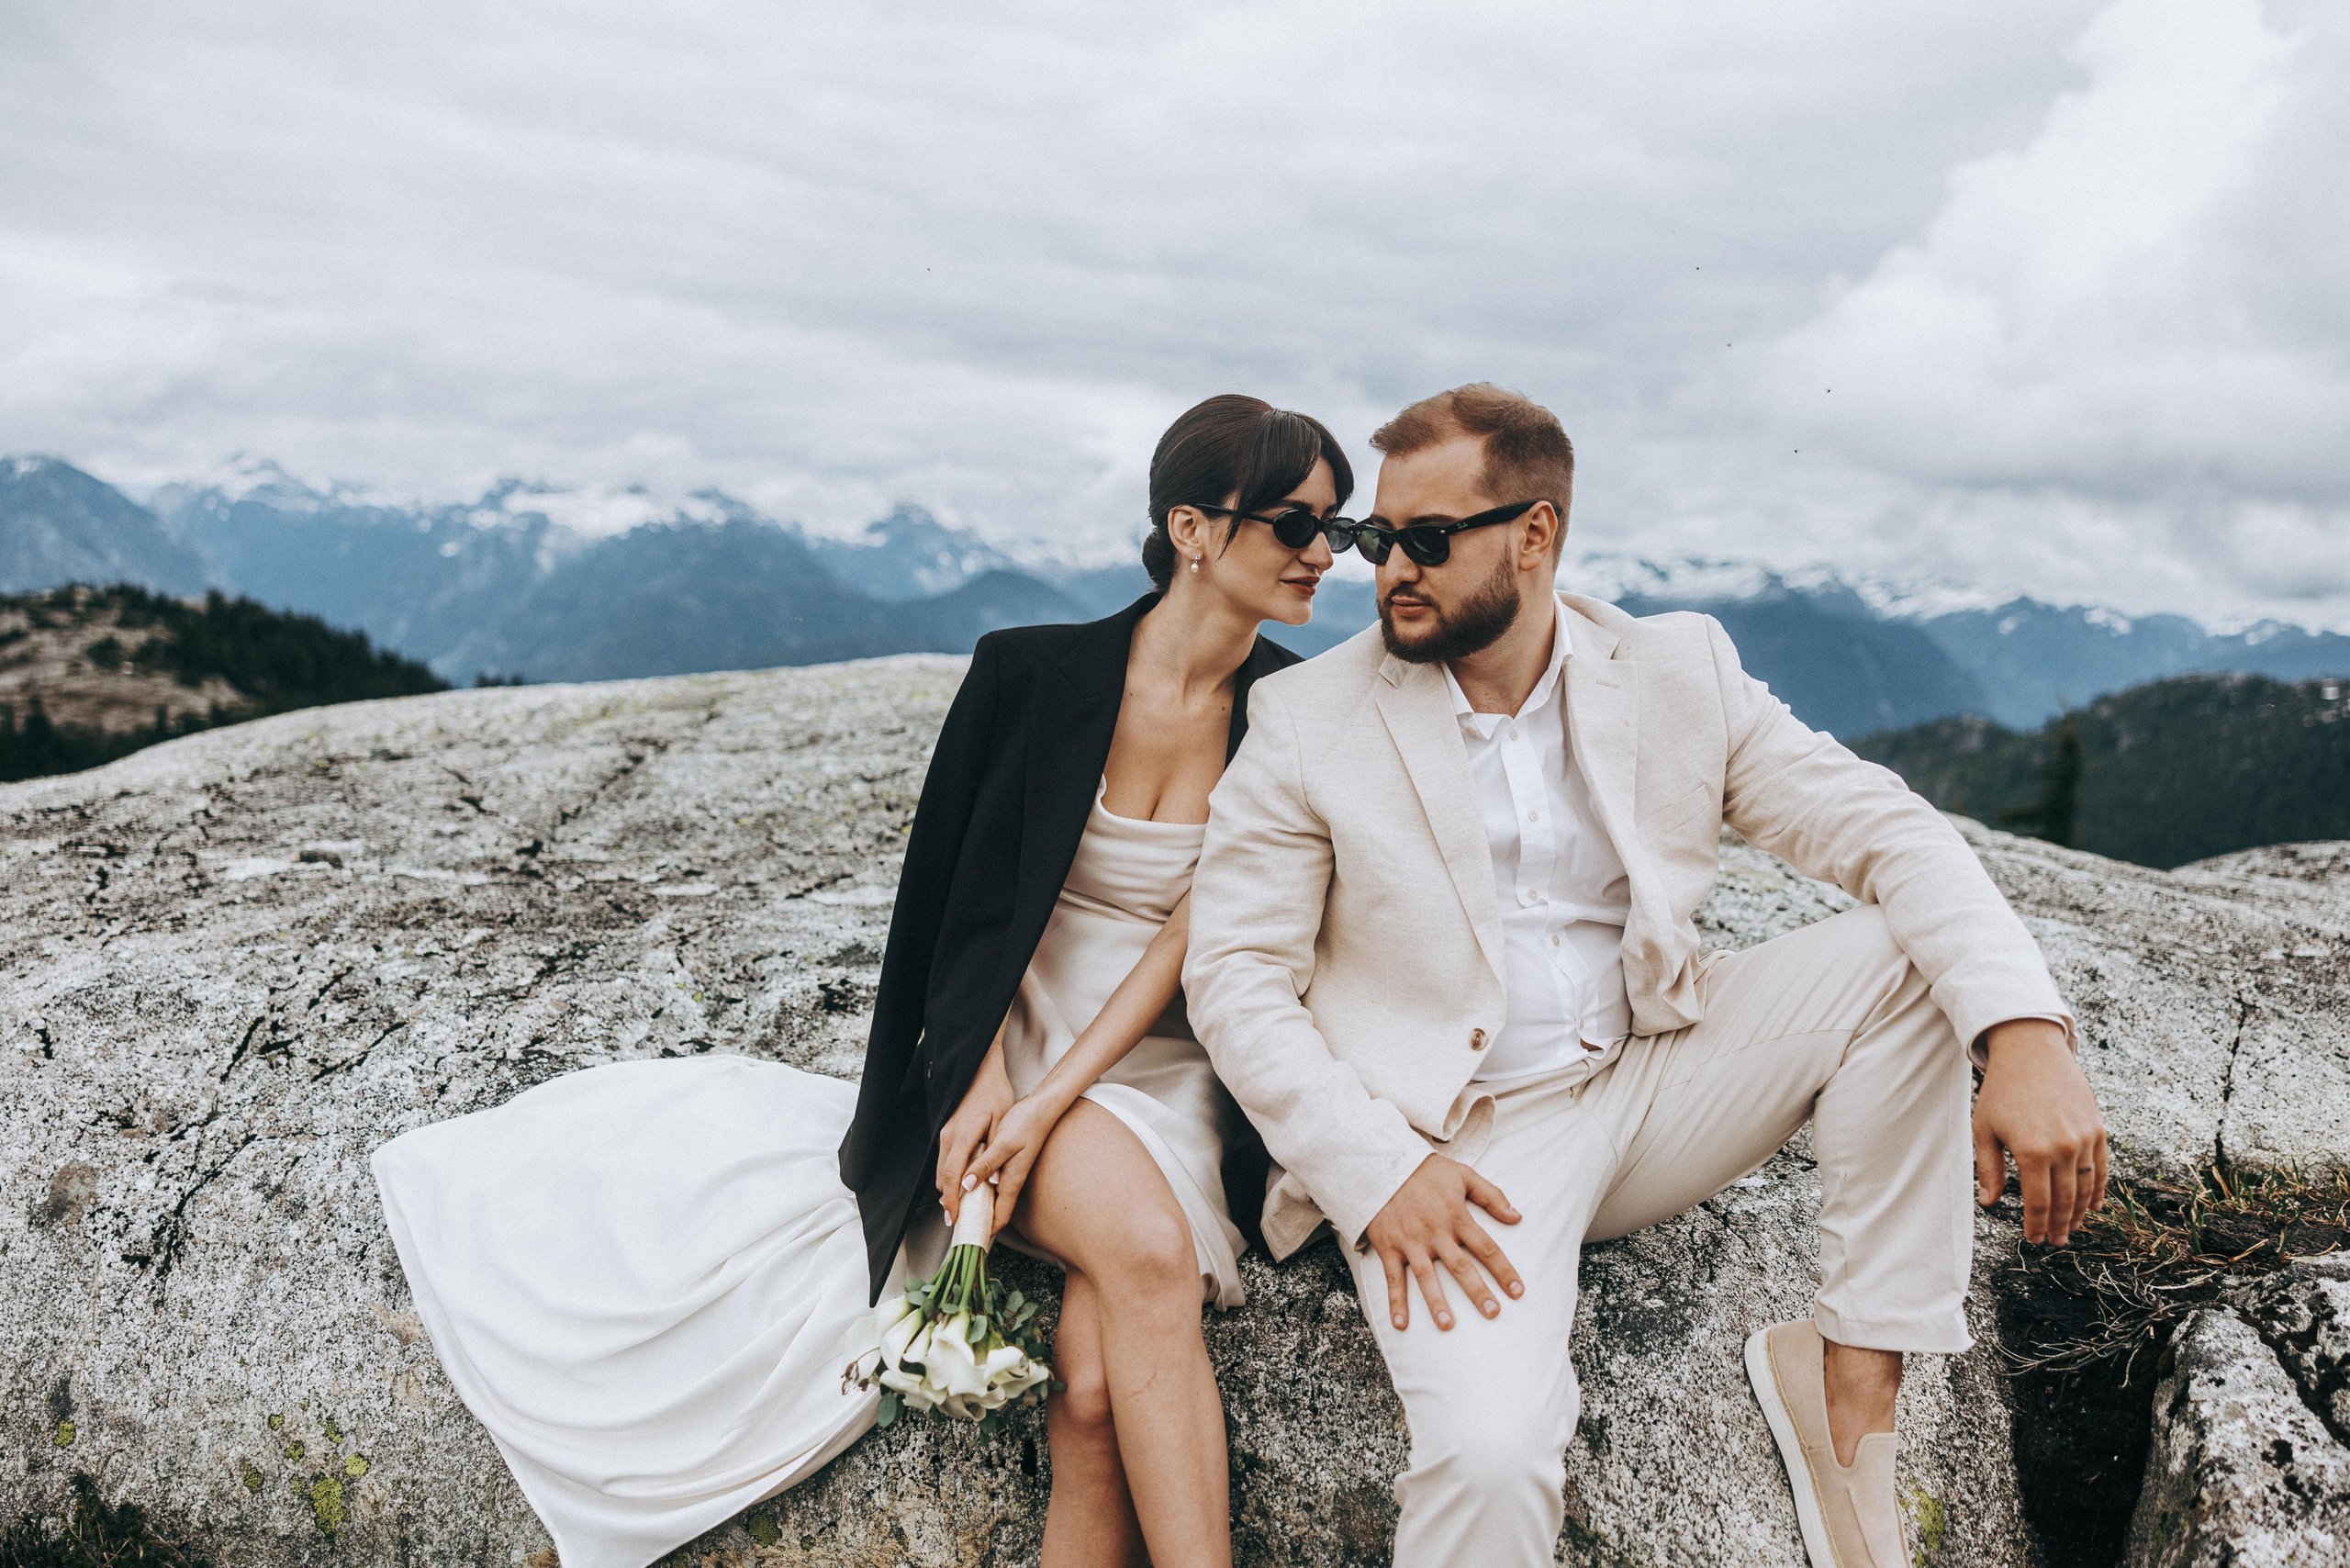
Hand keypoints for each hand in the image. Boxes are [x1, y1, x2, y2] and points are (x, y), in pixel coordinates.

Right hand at [936, 1053, 1014, 1220]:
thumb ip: (994, 1154)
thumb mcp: (1001, 1123)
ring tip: (965, 1205)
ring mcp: (945, 1134)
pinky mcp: (947, 1132)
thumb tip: (990, 1183)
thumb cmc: (995, 1094)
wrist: (982, 1071)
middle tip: (962, 1217)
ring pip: (941, 1170)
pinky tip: (966, 1182)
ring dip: (950, 1188)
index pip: (951, 1176)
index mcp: (962, 1136)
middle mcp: (948, 1137)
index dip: (951, 1200)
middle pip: (942, 1178)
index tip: (955, 1218)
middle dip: (949, 1200)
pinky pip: (945, 1160)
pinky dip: (952, 1175)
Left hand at [962, 1092, 1071, 1239]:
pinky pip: (991, 1181)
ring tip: (957, 1206)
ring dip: (976, 1203)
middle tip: (958, 1225)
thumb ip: (985, 1165)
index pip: (1001, 1217)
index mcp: (1012, 1181)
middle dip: (978, 1220)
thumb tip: (967, 1185)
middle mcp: (1011, 1180)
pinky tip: (967, 1180)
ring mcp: (1010, 1171)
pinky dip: (978, 1185)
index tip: (971, 1239)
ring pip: (991, 1195)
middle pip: (995, 1210)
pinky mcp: (1007, 1161)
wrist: (1041, 1107)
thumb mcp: (1003, 1144)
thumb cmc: (1026, 1124)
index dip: (987, 1231)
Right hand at [1362, 1155, 1523, 1331]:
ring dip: (1436, 1302)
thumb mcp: (1462, 1174)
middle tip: (1492, 1313)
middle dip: (1477, 1291)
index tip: (1518, 1291)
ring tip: (1447, 1326)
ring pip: (1426, 1277)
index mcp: (1456, 1216)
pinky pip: (1393, 1278)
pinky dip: (1396, 1302)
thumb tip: (1518, 1217)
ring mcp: (1410, 1242)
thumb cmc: (1425, 1171)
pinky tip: (1401, 1324)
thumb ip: (1491, 1195)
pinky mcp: (1389, 1246)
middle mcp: (1435, 1233)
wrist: (1381, 1163)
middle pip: (1460, 1267)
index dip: (1504, 1270)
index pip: (1486, 1247)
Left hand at [1974, 1018, 2107, 1244]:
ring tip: (2070, 1228)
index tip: (2033, 1240)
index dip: (2036, 1225)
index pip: (2037, 1202)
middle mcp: (2063, 1149)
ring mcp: (2084, 1139)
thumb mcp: (1984, 1129)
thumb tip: (1989, 1203)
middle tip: (2054, 1241)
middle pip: (2064, 1200)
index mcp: (2031, 1152)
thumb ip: (1989, 1169)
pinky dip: (2099, 1190)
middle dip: (2058, 1225)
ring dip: (2078, 1213)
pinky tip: (2092, 1206)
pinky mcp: (2097, 1129)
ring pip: (2085, 1188)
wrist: (2032, 1052)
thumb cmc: (2001, 1091)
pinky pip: (2101, 1169)